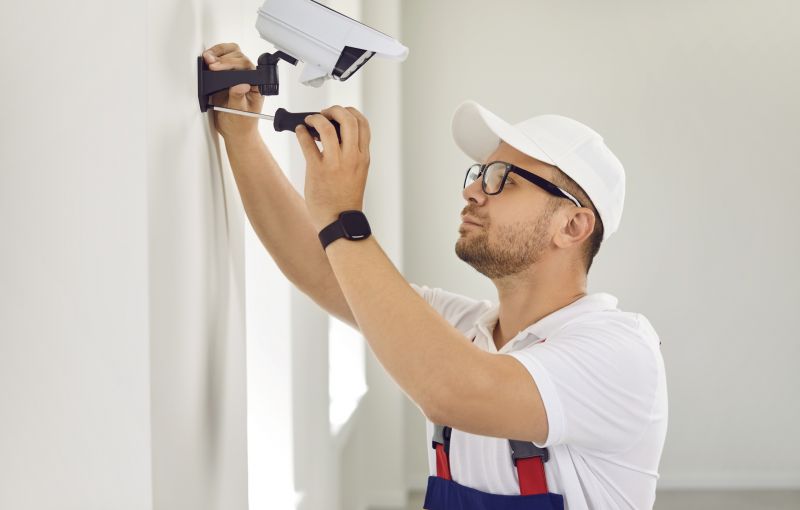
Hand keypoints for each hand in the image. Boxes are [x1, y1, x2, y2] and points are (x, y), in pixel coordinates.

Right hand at [202, 43, 263, 140]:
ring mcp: (236, 75)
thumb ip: (239, 98)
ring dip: (217, 54)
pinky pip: (220, 60)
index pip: (246, 66)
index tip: (217, 68)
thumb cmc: (242, 123)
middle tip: (210, 64)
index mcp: (256, 84)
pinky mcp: (224, 76)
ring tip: (207, 59)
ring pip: (230, 54)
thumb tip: (240, 85)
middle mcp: (248, 77)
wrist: (234, 131)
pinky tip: (206, 61)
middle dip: (222, 58)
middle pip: (238, 56)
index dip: (231, 63)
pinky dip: (213, 58)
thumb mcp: (240, 113)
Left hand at [295, 106, 370, 231]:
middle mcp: (351, 158)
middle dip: (334, 109)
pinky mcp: (317, 170)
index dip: (350, 112)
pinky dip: (301, 132)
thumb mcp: (358, 172)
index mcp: (363, 157)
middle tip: (324, 113)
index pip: (363, 123)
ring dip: (315, 118)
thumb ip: (352, 154)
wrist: (339, 220)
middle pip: (348, 119)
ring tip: (310, 120)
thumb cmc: (346, 198)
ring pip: (326, 127)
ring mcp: (335, 164)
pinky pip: (307, 143)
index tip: (339, 114)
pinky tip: (300, 132)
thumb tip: (337, 134)